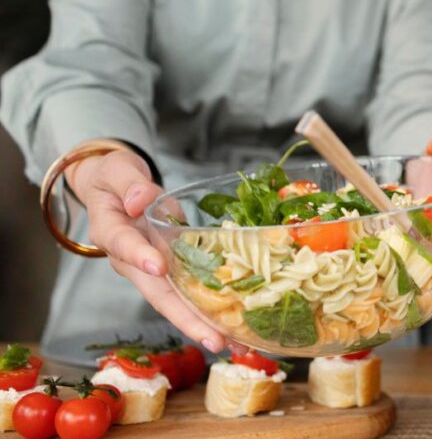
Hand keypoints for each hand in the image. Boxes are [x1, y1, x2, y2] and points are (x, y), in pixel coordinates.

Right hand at [67, 148, 227, 351]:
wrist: (113, 189)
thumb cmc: (114, 180)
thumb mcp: (116, 171)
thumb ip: (128, 183)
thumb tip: (140, 199)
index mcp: (111, 232)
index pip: (124, 245)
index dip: (140, 256)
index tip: (158, 266)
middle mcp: (131, 260)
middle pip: (156, 293)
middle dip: (185, 318)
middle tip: (212, 338)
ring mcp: (151, 270)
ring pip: (175, 302)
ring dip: (203, 325)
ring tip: (232, 344)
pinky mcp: (170, 271)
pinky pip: (188, 294)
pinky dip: (210, 312)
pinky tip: (235, 329)